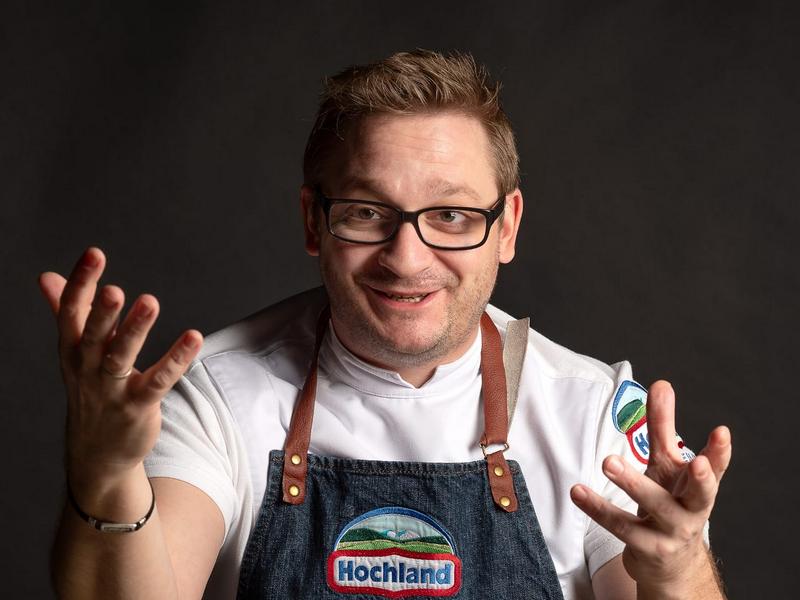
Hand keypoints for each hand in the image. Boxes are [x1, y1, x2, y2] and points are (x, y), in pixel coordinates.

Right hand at [40, 247, 201, 492]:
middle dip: (103, 312)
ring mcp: (111, 390)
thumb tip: (47, 276)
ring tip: (150, 302)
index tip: (95, 253)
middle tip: (114, 288)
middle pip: (92, 336)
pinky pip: (159, 380)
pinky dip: (176, 359)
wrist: (96, 452)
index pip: (71, 312)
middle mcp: (87, 368)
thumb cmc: (90, 390)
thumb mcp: (74, 351)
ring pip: (121, 357)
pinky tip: (194, 337)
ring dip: (135, 330)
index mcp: (71, 349)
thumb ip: (65, 310)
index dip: (82, 282)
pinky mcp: (138, 406)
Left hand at [570, 380, 730, 595]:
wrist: (670, 563)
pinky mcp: (647, 548)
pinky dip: (598, 508)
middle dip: (701, 479)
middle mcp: (692, 509)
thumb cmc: (670, 501)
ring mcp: (672, 531)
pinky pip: (621, 526)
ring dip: (633, 483)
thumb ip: (663, 426)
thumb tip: (662, 384)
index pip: (717, 467)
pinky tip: (578, 491)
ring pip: (656, 507)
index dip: (721, 452)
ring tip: (609, 461)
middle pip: (700, 494)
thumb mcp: (668, 464)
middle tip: (697, 461)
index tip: (721, 432)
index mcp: (699, 485)